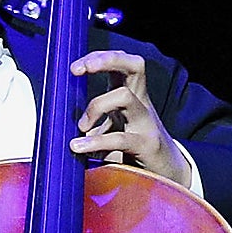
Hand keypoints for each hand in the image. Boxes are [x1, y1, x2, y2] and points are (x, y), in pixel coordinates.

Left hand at [69, 49, 193, 188]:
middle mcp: (141, 103)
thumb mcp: (114, 129)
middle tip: (79, 69)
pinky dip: (96, 142)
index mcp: (133, 95)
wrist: (167, 175)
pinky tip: (79, 147)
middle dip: (106, 60)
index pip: (121, 62)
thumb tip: (64, 123)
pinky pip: (120, 138)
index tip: (75, 68)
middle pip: (134, 65)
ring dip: (96, 106)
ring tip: (81, 126)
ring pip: (124, 96)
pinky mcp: (147, 144)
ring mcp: (146, 122)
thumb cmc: (135, 150)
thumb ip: (95, 123)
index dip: (99, 57)